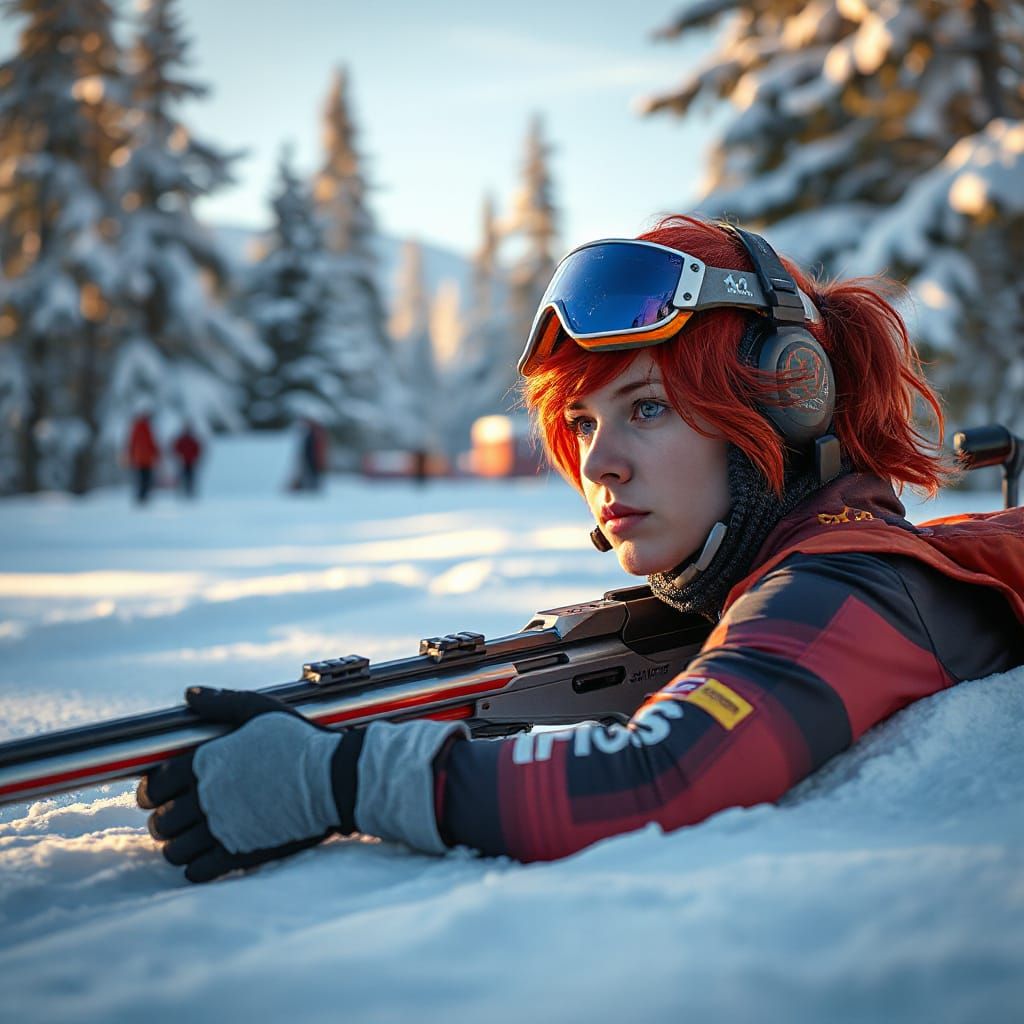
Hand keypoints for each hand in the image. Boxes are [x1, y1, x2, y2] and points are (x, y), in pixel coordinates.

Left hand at [137, 687, 353, 882]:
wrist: (335, 780)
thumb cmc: (301, 741)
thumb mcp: (262, 710)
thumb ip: (221, 703)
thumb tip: (189, 694)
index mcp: (205, 762)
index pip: (155, 785)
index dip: (153, 790)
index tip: (162, 792)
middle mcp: (206, 797)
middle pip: (160, 821)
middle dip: (164, 819)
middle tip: (178, 815)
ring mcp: (221, 829)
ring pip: (173, 850)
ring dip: (176, 845)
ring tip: (191, 838)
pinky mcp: (238, 854)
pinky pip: (196, 872)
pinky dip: (194, 867)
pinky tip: (206, 858)